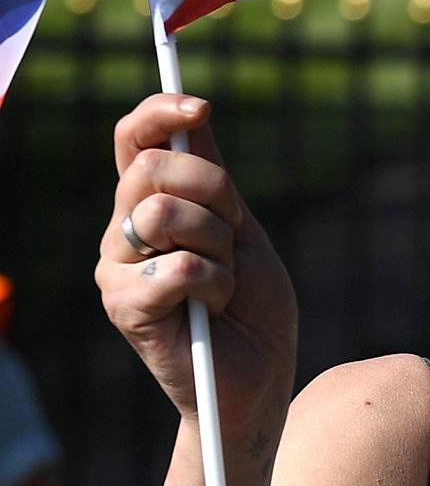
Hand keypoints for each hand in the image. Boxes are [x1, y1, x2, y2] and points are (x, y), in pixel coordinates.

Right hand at [96, 94, 297, 463]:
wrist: (257, 377)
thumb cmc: (253, 307)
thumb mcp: (243, 229)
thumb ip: (213, 178)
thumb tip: (194, 114)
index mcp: (150, 205)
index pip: (132, 140)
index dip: (159, 112)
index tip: (200, 107)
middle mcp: (122, 231)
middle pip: (150, 168)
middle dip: (214, 191)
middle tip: (234, 235)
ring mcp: (116, 269)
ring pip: (163, 214)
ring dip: (217, 245)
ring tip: (224, 281)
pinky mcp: (124, 307)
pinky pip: (176, 265)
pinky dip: (215, 282)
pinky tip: (214, 308)